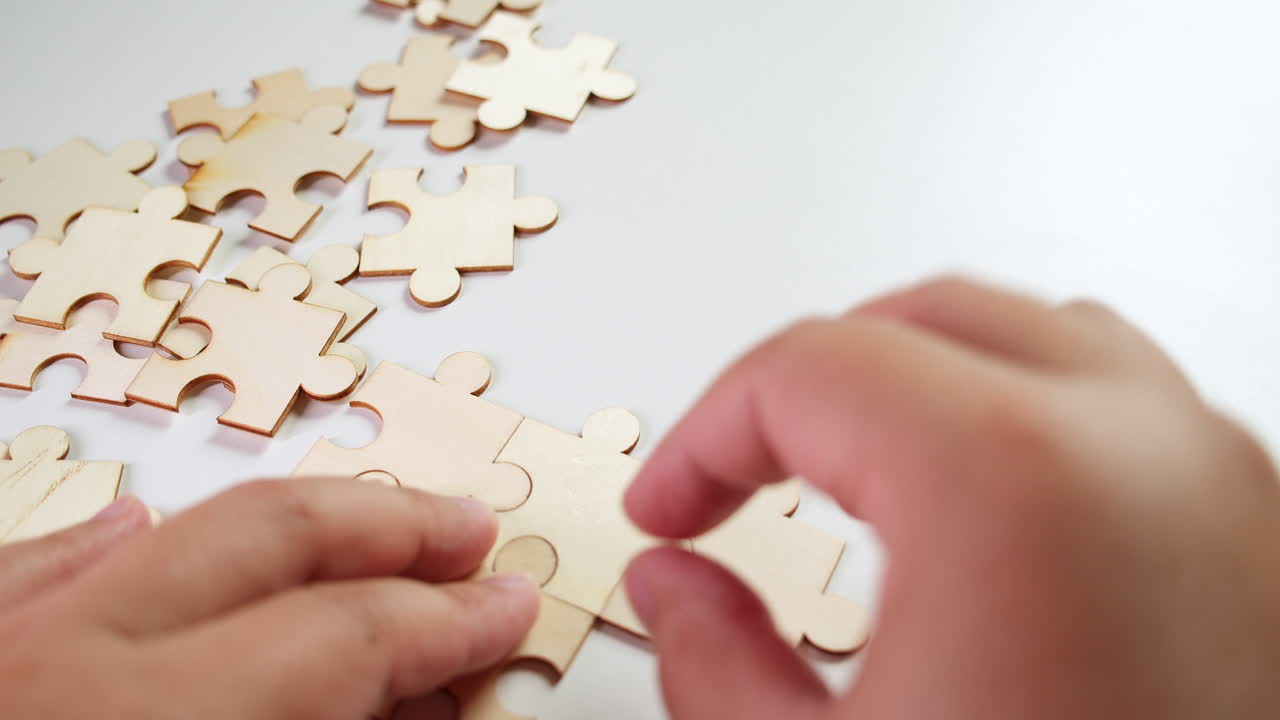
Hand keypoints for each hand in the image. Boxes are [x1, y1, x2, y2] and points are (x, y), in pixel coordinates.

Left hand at [0, 478, 536, 718]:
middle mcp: (63, 666)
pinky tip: (132, 526)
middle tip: (467, 536)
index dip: (449, 619)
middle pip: (271, 537)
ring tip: (359, 529)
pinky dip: (96, 547)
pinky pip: (25, 570)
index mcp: (154, 718)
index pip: (347, 630)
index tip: (503, 611)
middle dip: (390, 526)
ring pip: (161, 531)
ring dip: (278, 525)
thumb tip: (435, 701)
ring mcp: (1, 649)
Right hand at [625, 277, 1279, 719]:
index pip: (807, 365)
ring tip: (848, 466)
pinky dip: (1021, 418)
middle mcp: (1141, 447)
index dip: (704, 433)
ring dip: (917, 380)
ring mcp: (1224, 479)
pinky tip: (976, 511)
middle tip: (738, 473)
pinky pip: (1123, 405)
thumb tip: (676, 584)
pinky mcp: (1262, 533)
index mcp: (1013, 481)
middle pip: (918, 318)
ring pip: (1034, 337)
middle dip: (801, 385)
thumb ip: (715, 663)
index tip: (672, 504)